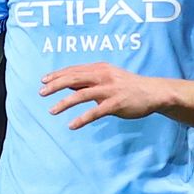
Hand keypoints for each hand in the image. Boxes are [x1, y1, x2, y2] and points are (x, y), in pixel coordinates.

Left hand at [40, 62, 171, 129]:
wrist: (153, 92)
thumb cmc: (128, 86)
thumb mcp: (108, 77)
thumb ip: (89, 79)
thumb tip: (67, 83)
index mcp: (100, 68)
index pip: (74, 70)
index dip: (57, 75)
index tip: (43, 81)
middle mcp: (103, 76)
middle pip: (74, 78)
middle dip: (55, 85)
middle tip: (40, 93)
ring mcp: (110, 89)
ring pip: (82, 94)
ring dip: (64, 103)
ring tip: (51, 111)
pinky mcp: (116, 104)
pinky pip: (96, 112)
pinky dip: (82, 118)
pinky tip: (71, 125)